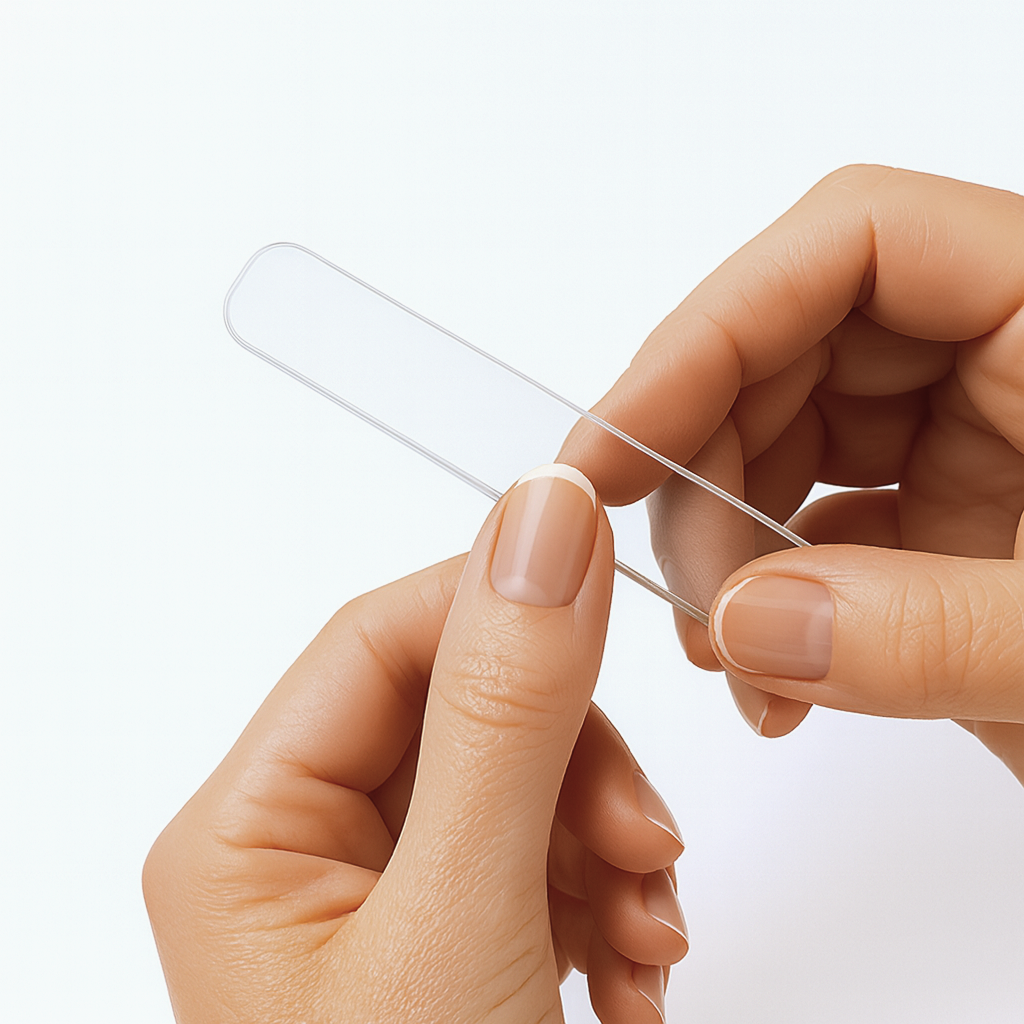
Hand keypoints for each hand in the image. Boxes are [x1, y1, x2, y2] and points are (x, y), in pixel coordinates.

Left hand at [143, 465, 687, 1023]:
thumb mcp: (461, 918)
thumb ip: (506, 714)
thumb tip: (545, 518)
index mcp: (246, 834)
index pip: (382, 639)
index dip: (504, 609)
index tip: (604, 589)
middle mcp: (303, 854)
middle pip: (471, 716)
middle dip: (581, 772)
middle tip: (641, 843)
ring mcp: (384, 901)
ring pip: (527, 786)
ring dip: (611, 850)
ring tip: (648, 941)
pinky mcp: (453, 941)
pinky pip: (546, 859)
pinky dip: (609, 899)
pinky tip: (631, 972)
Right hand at [560, 165, 1023, 781]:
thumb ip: (939, 632)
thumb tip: (746, 626)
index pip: (850, 245)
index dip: (708, 329)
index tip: (612, 446)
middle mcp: (1007, 361)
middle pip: (785, 353)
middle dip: (705, 477)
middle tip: (691, 605)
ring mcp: (968, 447)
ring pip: (775, 446)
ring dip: (722, 552)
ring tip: (731, 660)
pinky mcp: (943, 530)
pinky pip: (807, 530)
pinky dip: (763, 601)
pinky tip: (765, 676)